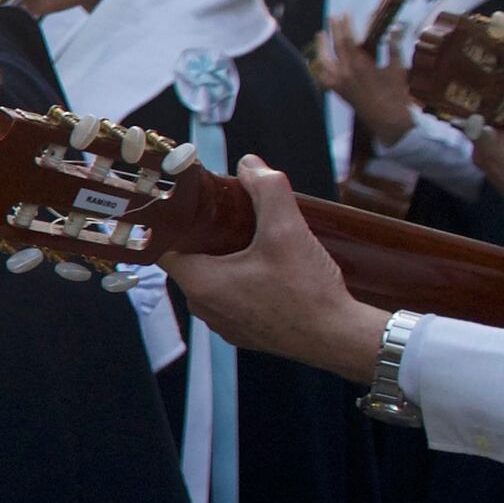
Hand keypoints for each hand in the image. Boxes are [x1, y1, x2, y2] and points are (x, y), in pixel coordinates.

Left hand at [150, 160, 387, 378]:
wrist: (338, 338)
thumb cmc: (308, 291)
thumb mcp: (287, 229)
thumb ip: (267, 189)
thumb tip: (250, 165)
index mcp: (200, 283)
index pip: (165, 247)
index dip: (176, 223)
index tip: (194, 207)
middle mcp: (203, 308)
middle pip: (191, 261)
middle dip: (208, 238)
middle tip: (232, 216)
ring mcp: (223, 324)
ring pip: (213, 281)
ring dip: (228, 260)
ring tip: (254, 240)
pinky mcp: (245, 333)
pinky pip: (233, 300)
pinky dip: (244, 282)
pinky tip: (270, 269)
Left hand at [317, 22, 416, 145]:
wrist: (387, 119)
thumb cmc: (395, 94)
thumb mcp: (396, 68)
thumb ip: (393, 48)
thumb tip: (395, 29)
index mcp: (360, 65)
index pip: (347, 40)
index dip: (344, 26)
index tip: (344, 15)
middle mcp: (345, 73)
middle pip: (334, 47)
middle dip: (333, 31)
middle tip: (331, 18)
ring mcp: (339, 83)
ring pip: (324, 61)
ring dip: (321, 46)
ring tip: (321, 35)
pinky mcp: (337, 92)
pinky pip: (323, 77)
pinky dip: (320, 67)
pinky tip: (319, 60)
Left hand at [475, 88, 503, 241]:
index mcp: (488, 143)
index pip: (474, 110)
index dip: (483, 92)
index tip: (496, 77)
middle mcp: (480, 152)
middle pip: (485, 118)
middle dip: (502, 102)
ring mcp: (486, 161)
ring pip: (493, 130)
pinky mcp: (495, 168)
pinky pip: (497, 142)